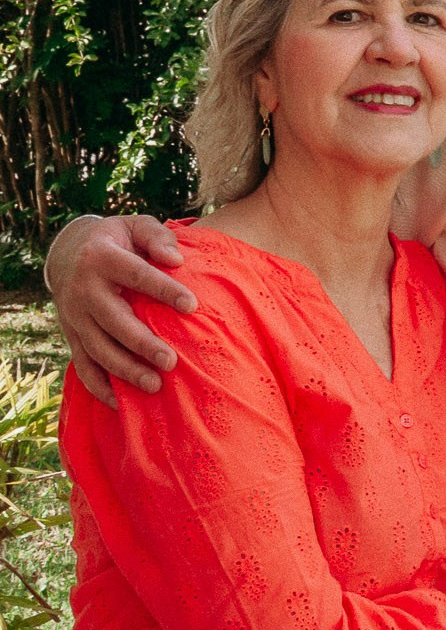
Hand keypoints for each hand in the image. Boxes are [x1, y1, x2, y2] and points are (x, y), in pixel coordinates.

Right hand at [46, 214, 194, 404]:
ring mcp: (75, 316)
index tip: (192, 305)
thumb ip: (157, 236)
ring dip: (124, 370)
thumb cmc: (118, 240)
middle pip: (114, 321)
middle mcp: (84, 289)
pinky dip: (98, 386)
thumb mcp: (135, 225)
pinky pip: (82, 364)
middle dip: (141, 343)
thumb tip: (176, 259)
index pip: (137, 275)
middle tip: (171, 361)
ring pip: (98, 348)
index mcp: (102, 258)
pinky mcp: (72, 335)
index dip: (164, 290)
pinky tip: (119, 403)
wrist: (69, 252)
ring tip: (155, 386)